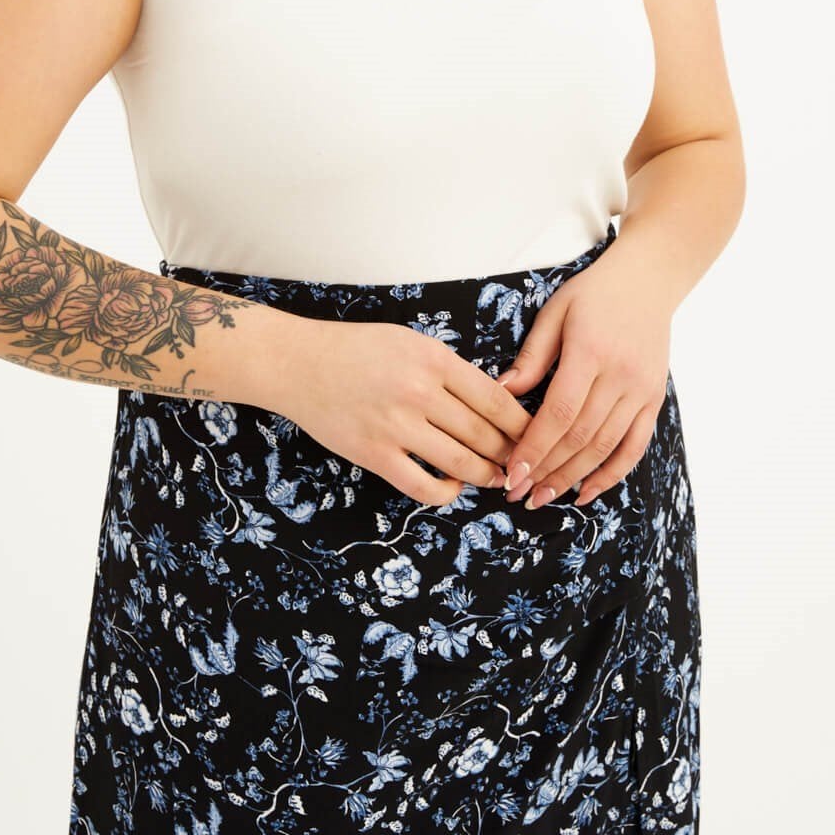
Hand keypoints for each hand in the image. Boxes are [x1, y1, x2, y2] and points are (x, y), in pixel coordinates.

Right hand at [280, 319, 534, 507]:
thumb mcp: (410, 342)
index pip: (496, 400)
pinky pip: (424, 486)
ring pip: (462, 462)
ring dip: (487, 475)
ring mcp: (397, 426)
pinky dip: (447, 492)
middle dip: (511, 454)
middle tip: (524, 464)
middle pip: (485, 434)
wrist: (298, 363)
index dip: (523, 424)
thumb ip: (447, 369)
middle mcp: (421, 392)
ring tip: (497, 479)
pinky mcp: (375, 454)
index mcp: (434, 359)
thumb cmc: (355, 348)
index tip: (536, 435)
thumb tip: (490, 401)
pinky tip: (452, 486)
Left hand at [493, 248, 671, 507]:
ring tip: (543, 497)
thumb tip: (500, 394)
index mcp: (590, 352)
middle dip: (546, 470)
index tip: (511, 472)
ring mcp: (641, 390)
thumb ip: (532, 357)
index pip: (559, 412)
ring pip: (606, 447)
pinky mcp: (654, 399)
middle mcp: (620, 376)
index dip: (535, 447)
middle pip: (580, 436)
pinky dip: (612, 474)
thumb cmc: (595, 292)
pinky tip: (587, 492)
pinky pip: (635, 446)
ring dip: (573, 478)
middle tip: (517, 493)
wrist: (649, 280)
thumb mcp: (555, 312)